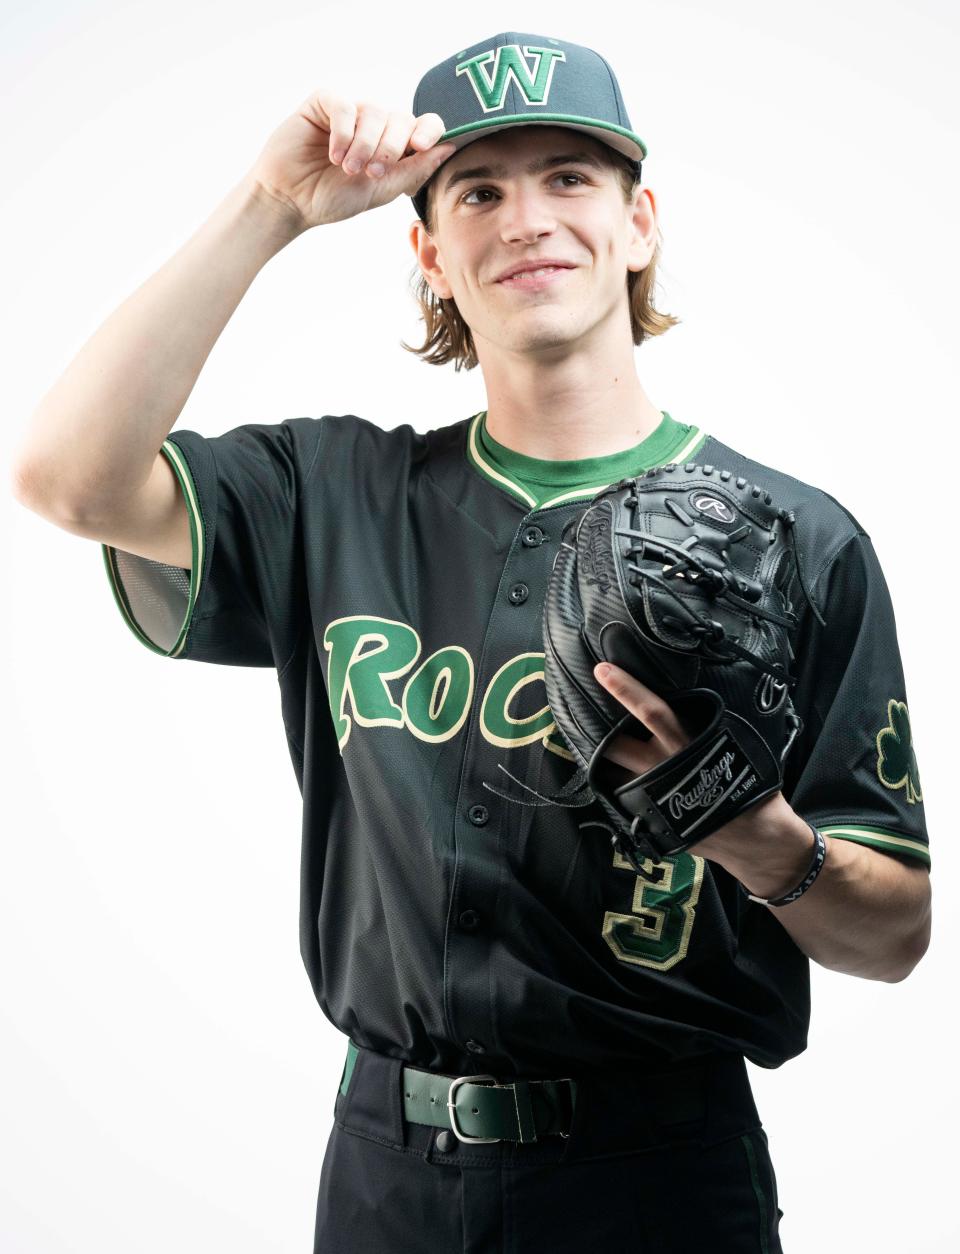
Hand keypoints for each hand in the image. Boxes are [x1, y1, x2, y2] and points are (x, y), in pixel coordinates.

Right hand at [245, 90, 456, 231]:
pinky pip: (344, 105)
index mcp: (394, 145)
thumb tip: (449, 148)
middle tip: (372, 173)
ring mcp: (350, 111)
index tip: (421, 147)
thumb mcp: (381, 190)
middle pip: (401, 118)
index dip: (429, 131)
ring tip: (348, 169)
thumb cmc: (333, 198)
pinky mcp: (323, 103)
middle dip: (391, 148)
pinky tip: (333, 155)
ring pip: (373, 111)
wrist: (291, 202)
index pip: (423, 126)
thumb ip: (414, 170)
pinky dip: (343, 132)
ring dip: (364, 144)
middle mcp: (375, 124)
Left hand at [592, 661, 787, 860]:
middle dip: (595, 730)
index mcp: (686, 743)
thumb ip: (701, 726)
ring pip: (612, 772)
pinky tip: (617, 780)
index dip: (626, 690)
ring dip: (603, 761)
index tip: (603, 670)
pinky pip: (622, 796)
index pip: (651, 711)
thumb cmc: (746, 783)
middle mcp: (663, 766)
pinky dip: (617, 786)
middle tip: (580, 712)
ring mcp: (652, 793)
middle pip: (616, 744)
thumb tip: (677, 706)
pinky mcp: (649, 817)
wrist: (754, 836)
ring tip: (596, 747)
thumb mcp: (728, 745)